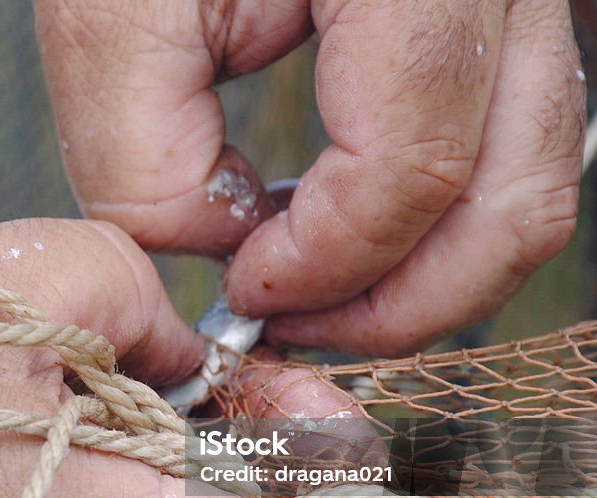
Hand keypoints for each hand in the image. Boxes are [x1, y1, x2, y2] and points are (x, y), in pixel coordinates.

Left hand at [35, 0, 585, 355]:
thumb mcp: (108, 17)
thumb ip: (145, 163)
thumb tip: (223, 252)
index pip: (413, 166)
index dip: (327, 265)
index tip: (244, 296)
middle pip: (511, 202)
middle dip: (399, 304)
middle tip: (296, 328)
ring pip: (529, 185)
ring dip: (427, 274)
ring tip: (321, 293)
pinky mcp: (496, 18)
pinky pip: (507, 146)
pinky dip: (438, 218)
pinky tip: (347, 227)